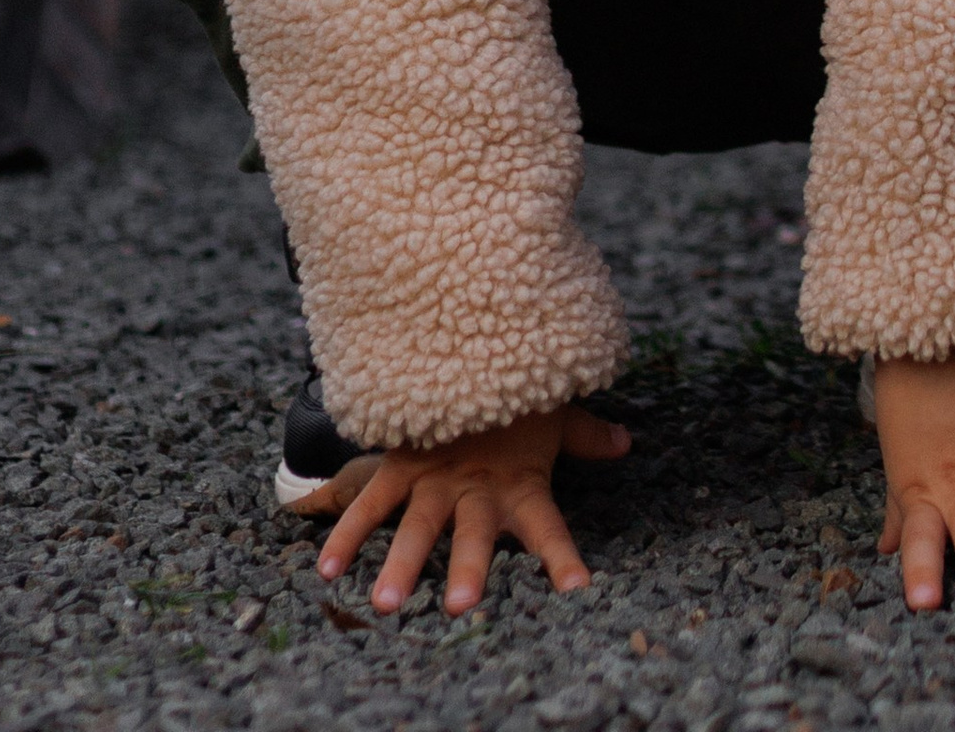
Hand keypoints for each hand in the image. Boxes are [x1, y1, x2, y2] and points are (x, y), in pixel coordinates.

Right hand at [309, 401, 630, 612]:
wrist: (469, 347)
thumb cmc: (516, 397)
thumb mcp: (555, 413)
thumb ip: (586, 435)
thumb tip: (626, 444)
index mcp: (519, 482)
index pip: (548, 524)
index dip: (562, 555)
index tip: (578, 588)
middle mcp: (476, 488)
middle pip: (473, 533)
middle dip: (468, 568)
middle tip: (462, 607)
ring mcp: (436, 479)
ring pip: (417, 526)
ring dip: (403, 565)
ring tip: (387, 605)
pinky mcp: (402, 465)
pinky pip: (372, 501)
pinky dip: (348, 532)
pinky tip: (328, 569)